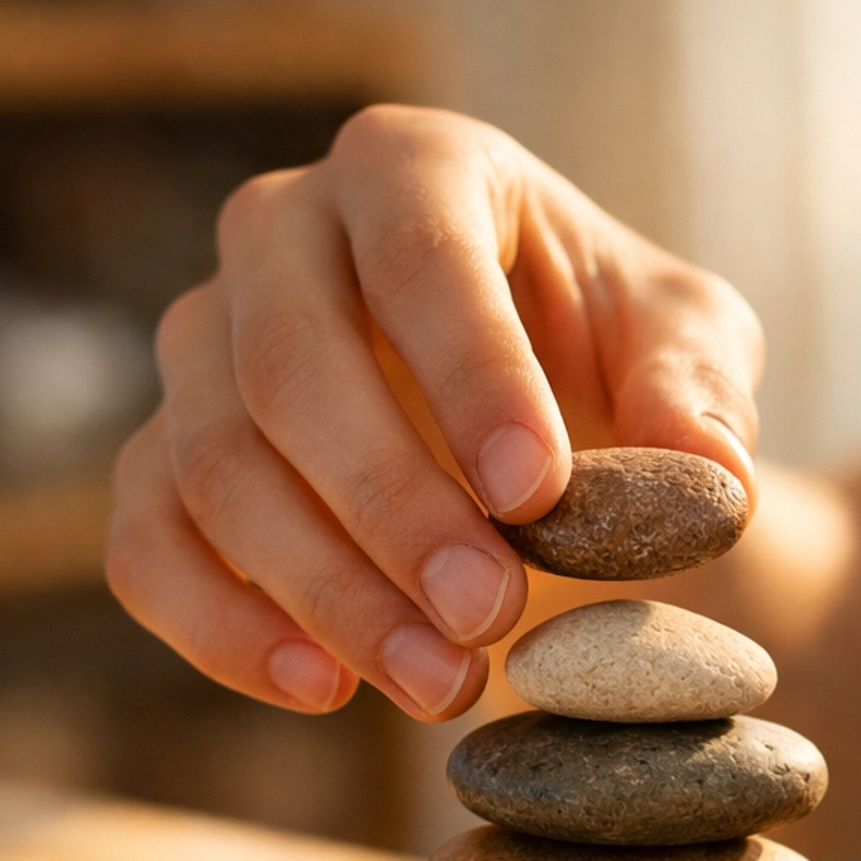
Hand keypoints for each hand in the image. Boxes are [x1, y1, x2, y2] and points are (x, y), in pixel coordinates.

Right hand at [106, 107, 761, 719]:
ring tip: (444, 682)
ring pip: (212, 463)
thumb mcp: (686, 353)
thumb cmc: (610, 364)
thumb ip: (698, 389)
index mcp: (414, 170)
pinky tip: (325, 690)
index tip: (537, 493)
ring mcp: (203, 347)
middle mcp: (280, 234)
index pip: (420, 254)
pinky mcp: (166, 460)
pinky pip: (149, 544)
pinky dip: (224, 628)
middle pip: (286, 363)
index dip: (471, 374)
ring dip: (327, 589)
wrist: (548, 443)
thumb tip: (711, 470)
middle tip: (494, 614)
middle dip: (391, 505)